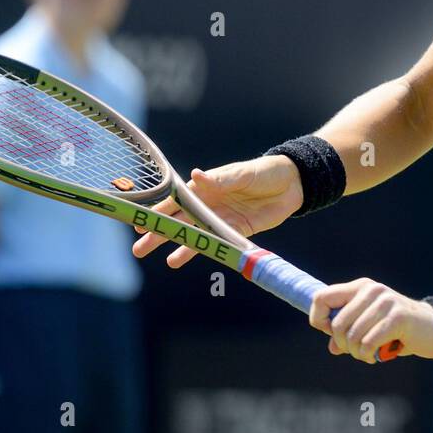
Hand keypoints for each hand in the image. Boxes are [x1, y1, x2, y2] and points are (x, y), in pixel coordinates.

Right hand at [131, 155, 302, 266]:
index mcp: (206, 186)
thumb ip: (220, 180)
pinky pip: (217, 243)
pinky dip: (203, 252)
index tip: (140, 221)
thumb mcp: (242, 174)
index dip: (158, 210)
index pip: (177, 199)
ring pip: (195, 235)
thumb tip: (195, 175)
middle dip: (160, 233)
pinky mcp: (237, 231)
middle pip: (180, 220)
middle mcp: (210, 204)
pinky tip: (184, 260)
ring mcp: (222, 219)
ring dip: (178, 246)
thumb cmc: (263, 172)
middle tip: (139, 248)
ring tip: (162, 259)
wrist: (293, 184)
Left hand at [311, 278, 432, 361]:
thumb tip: (333, 347)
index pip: (322, 297)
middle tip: (356, 351)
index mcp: (360, 287)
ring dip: (357, 353)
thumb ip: (348, 333)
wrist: (431, 328)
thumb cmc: (396, 329)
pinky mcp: (397, 316)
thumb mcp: (369, 327)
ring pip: (352, 336)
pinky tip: (376, 356)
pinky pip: (369, 342)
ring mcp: (385, 301)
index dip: (318, 319)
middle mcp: (371, 290)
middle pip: (337, 323)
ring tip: (367, 354)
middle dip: (342, 344)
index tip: (330, 333)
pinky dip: (368, 355)